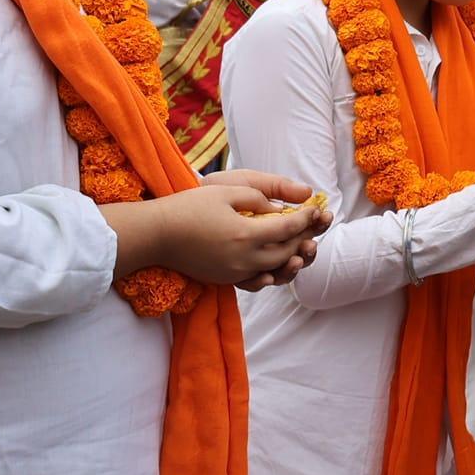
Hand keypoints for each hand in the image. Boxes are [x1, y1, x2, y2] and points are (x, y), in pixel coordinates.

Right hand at [139, 183, 327, 289]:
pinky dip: (271, 275)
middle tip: (313, 226)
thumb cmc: (188, 207)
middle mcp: (245, 259)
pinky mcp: (225, 280)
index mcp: (246, 235)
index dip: (306, 218)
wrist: (156, 235)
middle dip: (303, 238)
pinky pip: (256, 282)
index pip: (288, 229)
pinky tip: (276, 267)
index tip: (317, 208)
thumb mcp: (225, 191)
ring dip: (291, 258)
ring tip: (301, 247)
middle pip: (286, 252)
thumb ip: (258, 198)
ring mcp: (235, 273)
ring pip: (275, 270)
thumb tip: (280, 208)